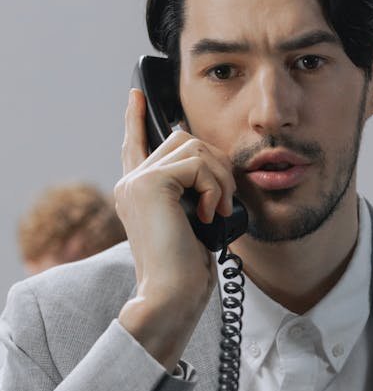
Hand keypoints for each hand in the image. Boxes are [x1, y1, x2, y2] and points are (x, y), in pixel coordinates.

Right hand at [115, 88, 236, 370]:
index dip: (135, 119)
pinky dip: (214, 188)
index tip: (135, 95)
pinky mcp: (151, 184)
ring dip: (219, 178)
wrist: (172, 295)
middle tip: (222, 202)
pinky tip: (210, 215)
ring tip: (218, 211)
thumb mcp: (193, 223)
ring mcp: (137, 182)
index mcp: (137, 192)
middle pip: (182, 140)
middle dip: (215, 165)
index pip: (134, 145)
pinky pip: (197, 164)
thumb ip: (192, 192)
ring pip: (193, 147)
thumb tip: (210, 165)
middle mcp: (131, 182)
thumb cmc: (187, 272)